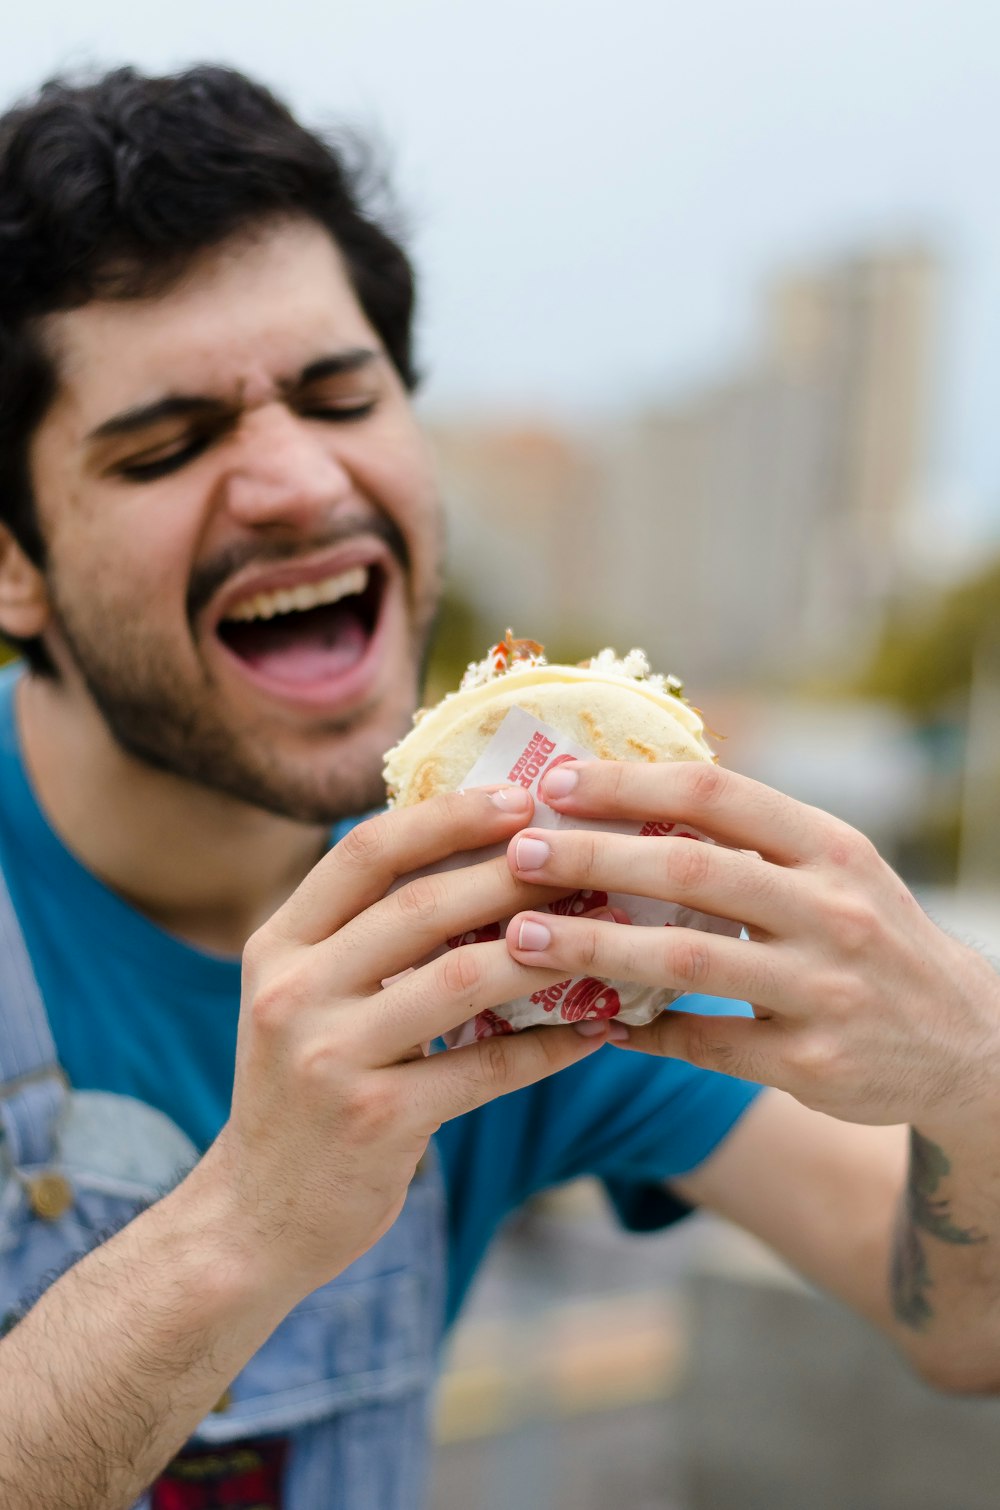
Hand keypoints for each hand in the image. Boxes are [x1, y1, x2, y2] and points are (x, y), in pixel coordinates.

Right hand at [202, 786, 603, 1302]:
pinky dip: (548, 1045)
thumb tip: (479, 863)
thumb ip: (364, 938)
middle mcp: (292, 991)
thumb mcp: (306, 999)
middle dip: (512, 873)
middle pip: (420, 906)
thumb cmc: (304, 1092)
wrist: (255, 1218)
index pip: (365, 853)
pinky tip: (598, 1030)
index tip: (519, 796)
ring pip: (460, 978)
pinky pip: (484, 1068)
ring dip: (544, 951)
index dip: (446, 817)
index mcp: (279, 945)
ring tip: (607, 931)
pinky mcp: (374, 1120)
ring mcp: (328, 1057)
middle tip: (586, 855)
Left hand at [504, 760, 999, 1131]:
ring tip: (522, 937)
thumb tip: (629, 795)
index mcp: (830, 847)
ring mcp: (824, 989)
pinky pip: (704, 1044)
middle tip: (518, 854)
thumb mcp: (836, 869)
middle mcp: (832, 910)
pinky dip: (639, 1033)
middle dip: (594, 857)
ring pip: (686, 961)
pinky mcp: (812, 1062)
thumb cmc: (870, 937)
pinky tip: (585, 1022)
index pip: (718, 793)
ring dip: (595, 946)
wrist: (966, 1043)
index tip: (555, 783)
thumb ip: (752, 838)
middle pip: (691, 869)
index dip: (630, 784)